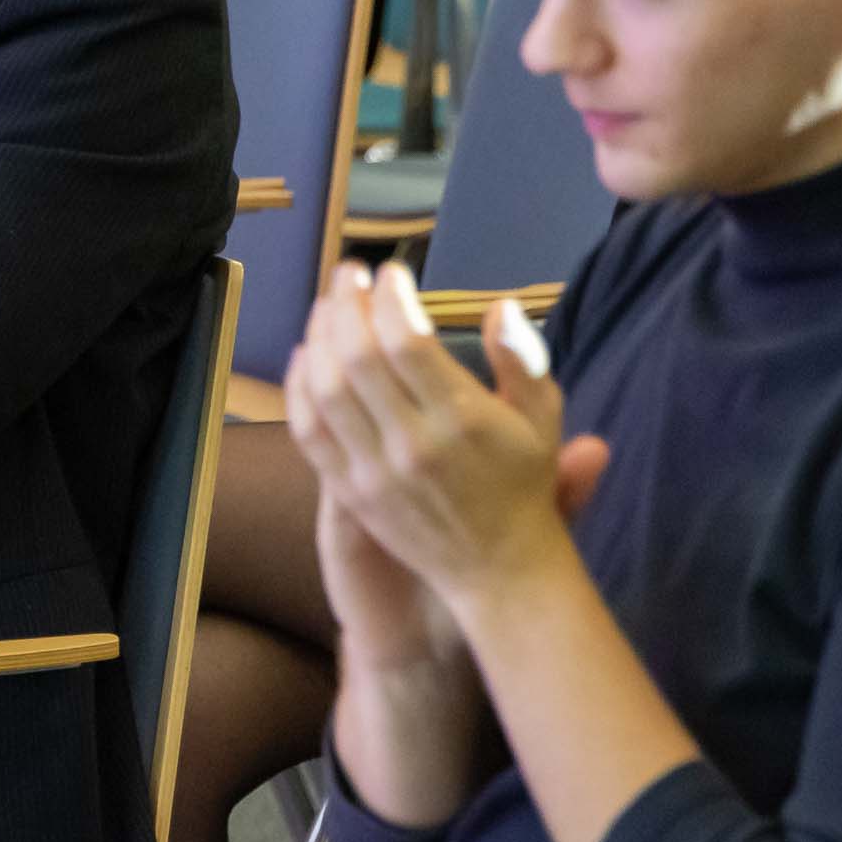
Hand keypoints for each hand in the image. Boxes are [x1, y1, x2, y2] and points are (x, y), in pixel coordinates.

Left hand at [283, 265, 607, 617]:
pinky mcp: (349, 493)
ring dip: (319, 337)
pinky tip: (306, 355)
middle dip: (347, 303)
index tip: (390, 273)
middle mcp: (413, 444)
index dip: (390, 298)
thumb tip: (500, 305)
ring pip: (326, 390)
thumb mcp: (542, 417)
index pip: (408, 342)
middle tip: (349, 274)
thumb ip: (522, 358)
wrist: (500, 569)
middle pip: (358, 357)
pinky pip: (308, 432)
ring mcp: (374, 472)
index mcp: (462, 420)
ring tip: (328, 305)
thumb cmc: (523, 482)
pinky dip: (299, 387)